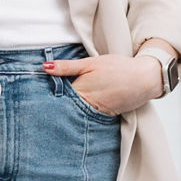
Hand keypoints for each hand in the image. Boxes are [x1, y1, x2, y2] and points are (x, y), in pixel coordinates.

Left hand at [43, 49, 163, 114]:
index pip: (56, 98)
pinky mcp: (105, 117)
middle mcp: (86, 106)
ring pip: (75, 115)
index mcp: (80, 92)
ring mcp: (96, 114)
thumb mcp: (91, 62)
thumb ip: (67, 67)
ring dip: (68, 113)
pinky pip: (88, 118)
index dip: (47, 96)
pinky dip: (81, 116)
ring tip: (55, 111)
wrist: (145, 79)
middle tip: (40, 106)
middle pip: (64, 109)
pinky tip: (76, 113)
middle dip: (55, 107)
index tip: (35, 97)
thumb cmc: (119, 67)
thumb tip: (44, 67)